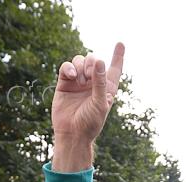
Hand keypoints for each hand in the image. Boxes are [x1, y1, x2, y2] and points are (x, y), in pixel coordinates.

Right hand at [51, 43, 124, 171]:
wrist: (72, 134)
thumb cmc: (90, 123)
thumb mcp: (100, 103)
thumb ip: (100, 82)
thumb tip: (99, 60)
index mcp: (107, 88)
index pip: (114, 69)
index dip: (118, 56)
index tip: (120, 43)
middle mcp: (92, 83)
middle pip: (93, 60)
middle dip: (92, 63)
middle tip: (89, 76)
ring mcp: (78, 82)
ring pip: (80, 61)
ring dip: (80, 66)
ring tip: (80, 80)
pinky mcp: (64, 83)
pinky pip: (66, 67)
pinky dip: (69, 67)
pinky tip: (71, 75)